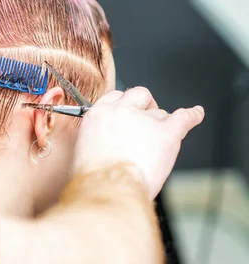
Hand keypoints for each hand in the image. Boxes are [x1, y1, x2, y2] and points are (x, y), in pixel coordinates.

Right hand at [73, 87, 204, 198]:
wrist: (109, 186)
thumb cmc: (94, 175)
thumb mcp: (84, 149)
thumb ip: (97, 140)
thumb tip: (103, 145)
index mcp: (100, 114)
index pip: (116, 96)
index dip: (124, 104)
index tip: (128, 111)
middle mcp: (123, 111)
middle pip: (140, 95)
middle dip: (144, 106)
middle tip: (146, 120)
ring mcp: (147, 121)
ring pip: (161, 113)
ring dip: (161, 124)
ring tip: (161, 138)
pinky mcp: (167, 134)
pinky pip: (184, 118)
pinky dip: (192, 116)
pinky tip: (196, 114)